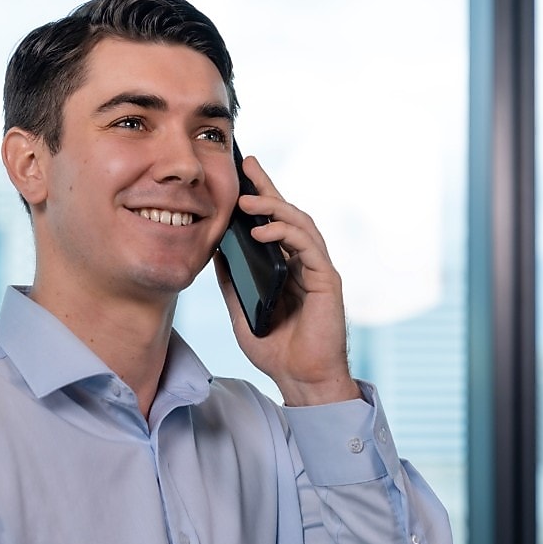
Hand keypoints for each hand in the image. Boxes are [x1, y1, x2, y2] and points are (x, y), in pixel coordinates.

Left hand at [216, 155, 360, 405]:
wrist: (300, 378)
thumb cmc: (275, 348)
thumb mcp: (241, 308)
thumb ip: (232, 279)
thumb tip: (215, 248)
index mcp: (286, 266)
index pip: (273, 223)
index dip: (260, 195)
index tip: (242, 171)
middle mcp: (304, 262)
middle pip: (288, 213)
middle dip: (267, 187)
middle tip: (247, 165)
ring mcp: (317, 269)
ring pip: (300, 224)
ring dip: (274, 207)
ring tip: (247, 201)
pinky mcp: (327, 280)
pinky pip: (309, 246)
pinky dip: (286, 234)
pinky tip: (263, 232)